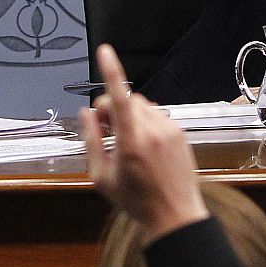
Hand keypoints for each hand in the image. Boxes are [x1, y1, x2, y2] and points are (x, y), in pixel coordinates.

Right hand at [80, 45, 206, 240]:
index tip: (105, 51)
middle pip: (126, 99)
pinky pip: (157, 116)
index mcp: (131, 141)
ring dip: (129, 115)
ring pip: (142, 106)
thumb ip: (91, 141)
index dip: (110, 71)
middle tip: (104, 130)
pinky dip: (145, 123)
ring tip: (124, 141)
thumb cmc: (136, 201)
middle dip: (112, 108)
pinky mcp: (179, 133)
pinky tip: (143, 146)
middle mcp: (154, 131)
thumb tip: (86, 114)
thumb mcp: (101, 176)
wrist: (174, 214)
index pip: (119, 97)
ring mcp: (170, 130)